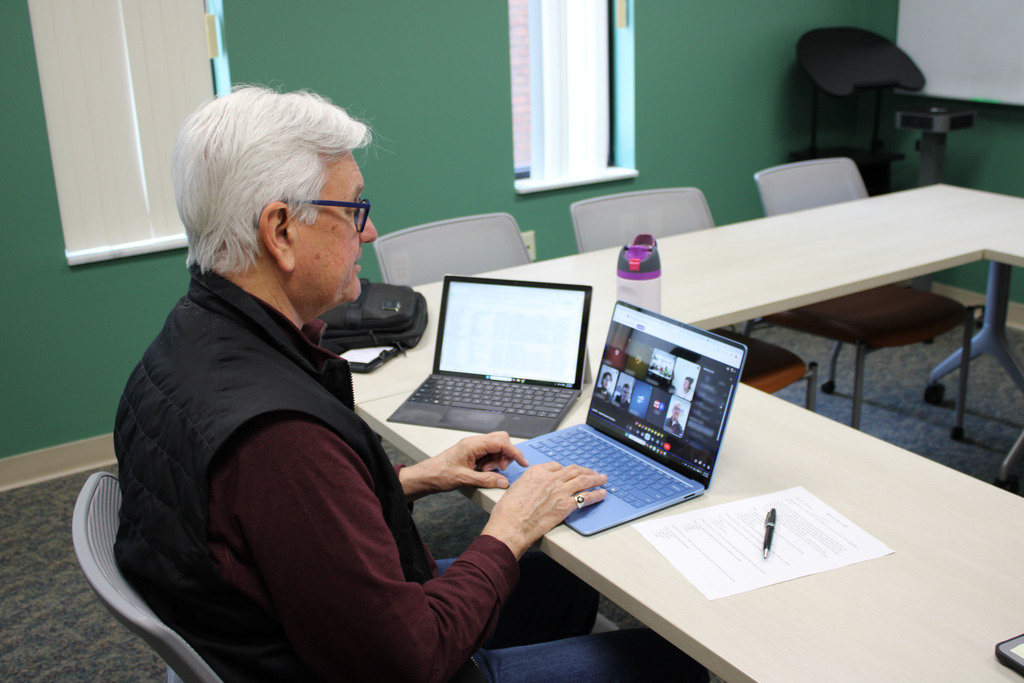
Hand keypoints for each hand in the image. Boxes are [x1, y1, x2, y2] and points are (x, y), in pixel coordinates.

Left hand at [398, 432, 526, 500]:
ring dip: (496, 461)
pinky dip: (490, 463)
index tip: (522, 462)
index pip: (501, 442)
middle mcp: (474, 443)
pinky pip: (488, 454)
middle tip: (499, 470)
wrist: (426, 476)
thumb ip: (486, 480)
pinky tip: (481, 472)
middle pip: (500, 440)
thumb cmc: (439, 474)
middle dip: (505, 455)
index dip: (514, 452)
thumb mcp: (464, 479)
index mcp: (473, 445)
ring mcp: (473, 447)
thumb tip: (503, 481)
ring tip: (485, 472)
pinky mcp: (472, 453)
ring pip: (495, 448)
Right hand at [481, 462, 607, 557]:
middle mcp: (550, 478)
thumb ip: (528, 485)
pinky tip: (601, 494)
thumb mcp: (515, 489)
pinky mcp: (566, 505)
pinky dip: (596, 495)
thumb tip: (533, 489)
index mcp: (536, 472)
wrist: (511, 526)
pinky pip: (586, 497)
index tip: (570, 472)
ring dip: (595, 478)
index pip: (556, 465)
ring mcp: (560, 491)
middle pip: (573, 470)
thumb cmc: (508, 512)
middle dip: (585, 470)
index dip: (565, 469)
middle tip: (592, 472)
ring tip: (602, 479)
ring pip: (583, 480)